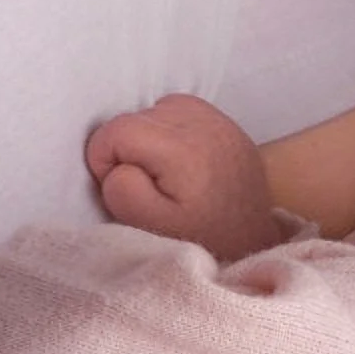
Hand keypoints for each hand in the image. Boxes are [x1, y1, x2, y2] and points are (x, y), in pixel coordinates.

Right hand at [87, 92, 282, 257]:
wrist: (249, 245)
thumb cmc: (197, 241)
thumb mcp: (150, 226)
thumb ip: (123, 191)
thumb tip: (116, 164)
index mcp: (181, 150)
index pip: (117, 129)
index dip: (105, 159)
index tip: (122, 186)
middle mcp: (203, 125)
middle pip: (136, 116)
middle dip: (127, 149)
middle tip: (145, 185)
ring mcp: (220, 121)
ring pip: (158, 108)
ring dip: (149, 137)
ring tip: (163, 171)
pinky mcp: (229, 125)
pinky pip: (184, 110)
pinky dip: (172, 129)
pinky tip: (180, 159)